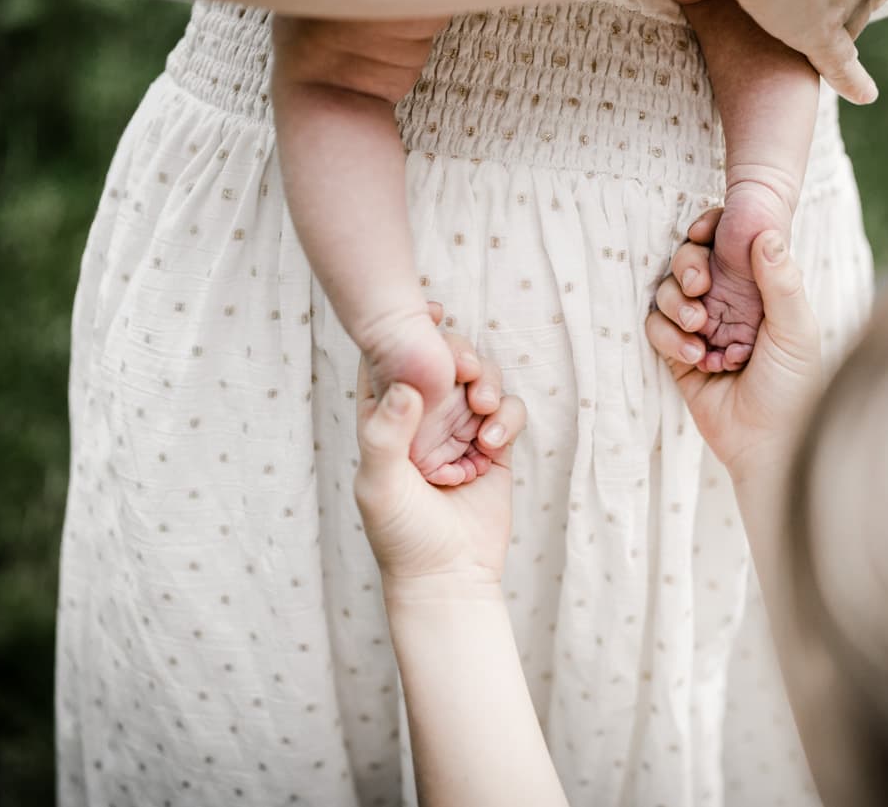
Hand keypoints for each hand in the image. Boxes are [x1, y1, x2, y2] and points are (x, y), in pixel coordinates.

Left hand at [355, 321, 527, 596]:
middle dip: (458, 355)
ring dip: (486, 384)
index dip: (405, 331)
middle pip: (443, 362)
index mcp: (385, 419)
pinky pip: (507, 412)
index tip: (430, 311)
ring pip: (480, 380)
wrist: (447, 577)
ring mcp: (460, 431)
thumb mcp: (379, 484)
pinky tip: (492, 444)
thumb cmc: (401, 535)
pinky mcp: (494, 447)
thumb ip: (386, 433)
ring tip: (482, 409)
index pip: (389, 362)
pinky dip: (506, 418)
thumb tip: (406, 384)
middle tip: (466, 368)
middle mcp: (423, 419)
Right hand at [646, 209, 825, 482]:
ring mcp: (700, 328)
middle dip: (687, 266)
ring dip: (676, 304)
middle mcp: (727, 303)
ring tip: (699, 330)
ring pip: (667, 292)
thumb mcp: (796, 330)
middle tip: (699, 285)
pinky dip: (669, 338)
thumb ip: (781, 281)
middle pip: (689, 261)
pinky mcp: (678, 355)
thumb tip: (766, 232)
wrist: (768, 444)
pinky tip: (695, 357)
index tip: (705, 231)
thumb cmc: (795, 387)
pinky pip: (656, 329)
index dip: (711, 230)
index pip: (727, 245)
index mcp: (759, 289)